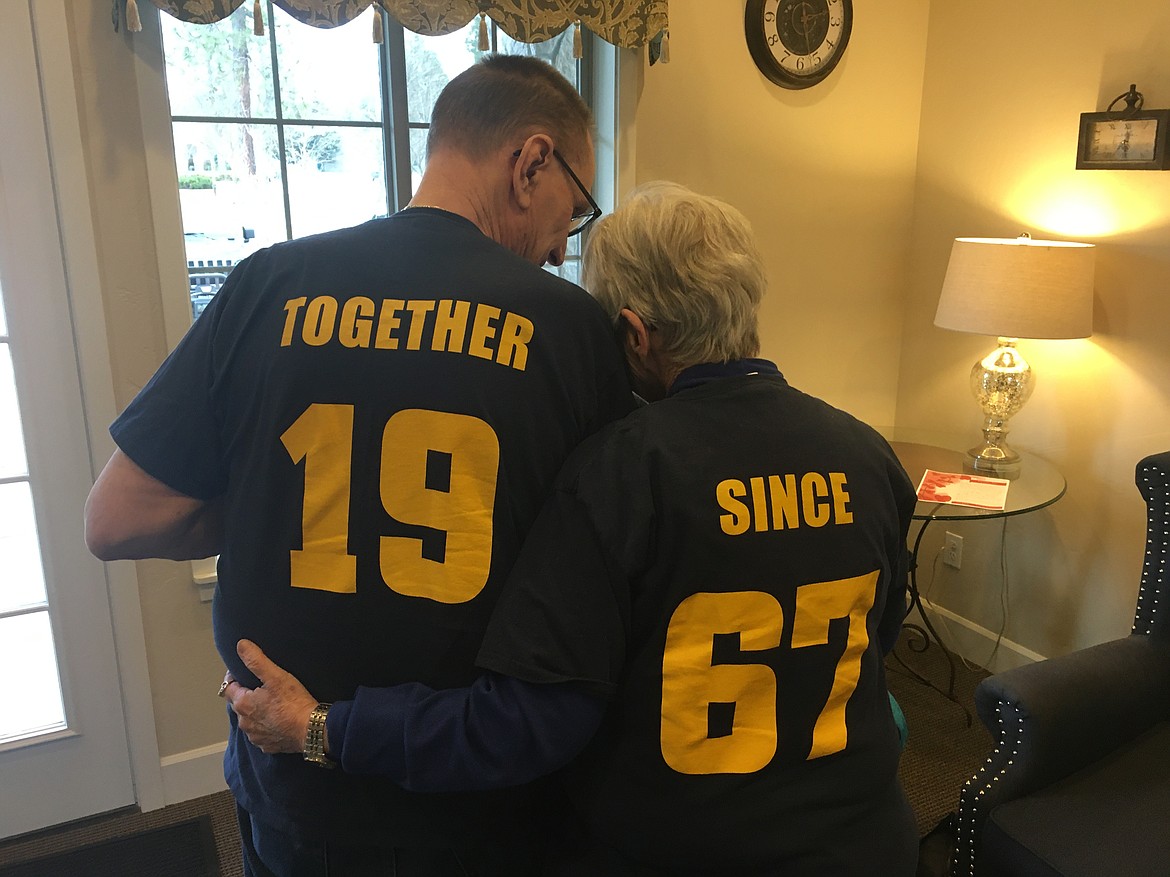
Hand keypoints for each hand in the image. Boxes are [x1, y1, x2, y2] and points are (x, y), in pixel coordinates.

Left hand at [222, 639, 319, 754]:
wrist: (311, 729)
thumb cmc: (293, 702)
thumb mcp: (275, 675)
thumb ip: (256, 660)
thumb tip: (241, 645)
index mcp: (243, 704)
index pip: (228, 687)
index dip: (234, 677)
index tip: (243, 671)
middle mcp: (245, 722)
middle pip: (239, 704)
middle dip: (247, 694)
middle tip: (263, 686)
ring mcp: (255, 736)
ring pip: (250, 720)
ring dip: (256, 712)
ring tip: (272, 703)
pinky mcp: (266, 745)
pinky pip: (261, 733)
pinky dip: (266, 726)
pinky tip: (278, 720)